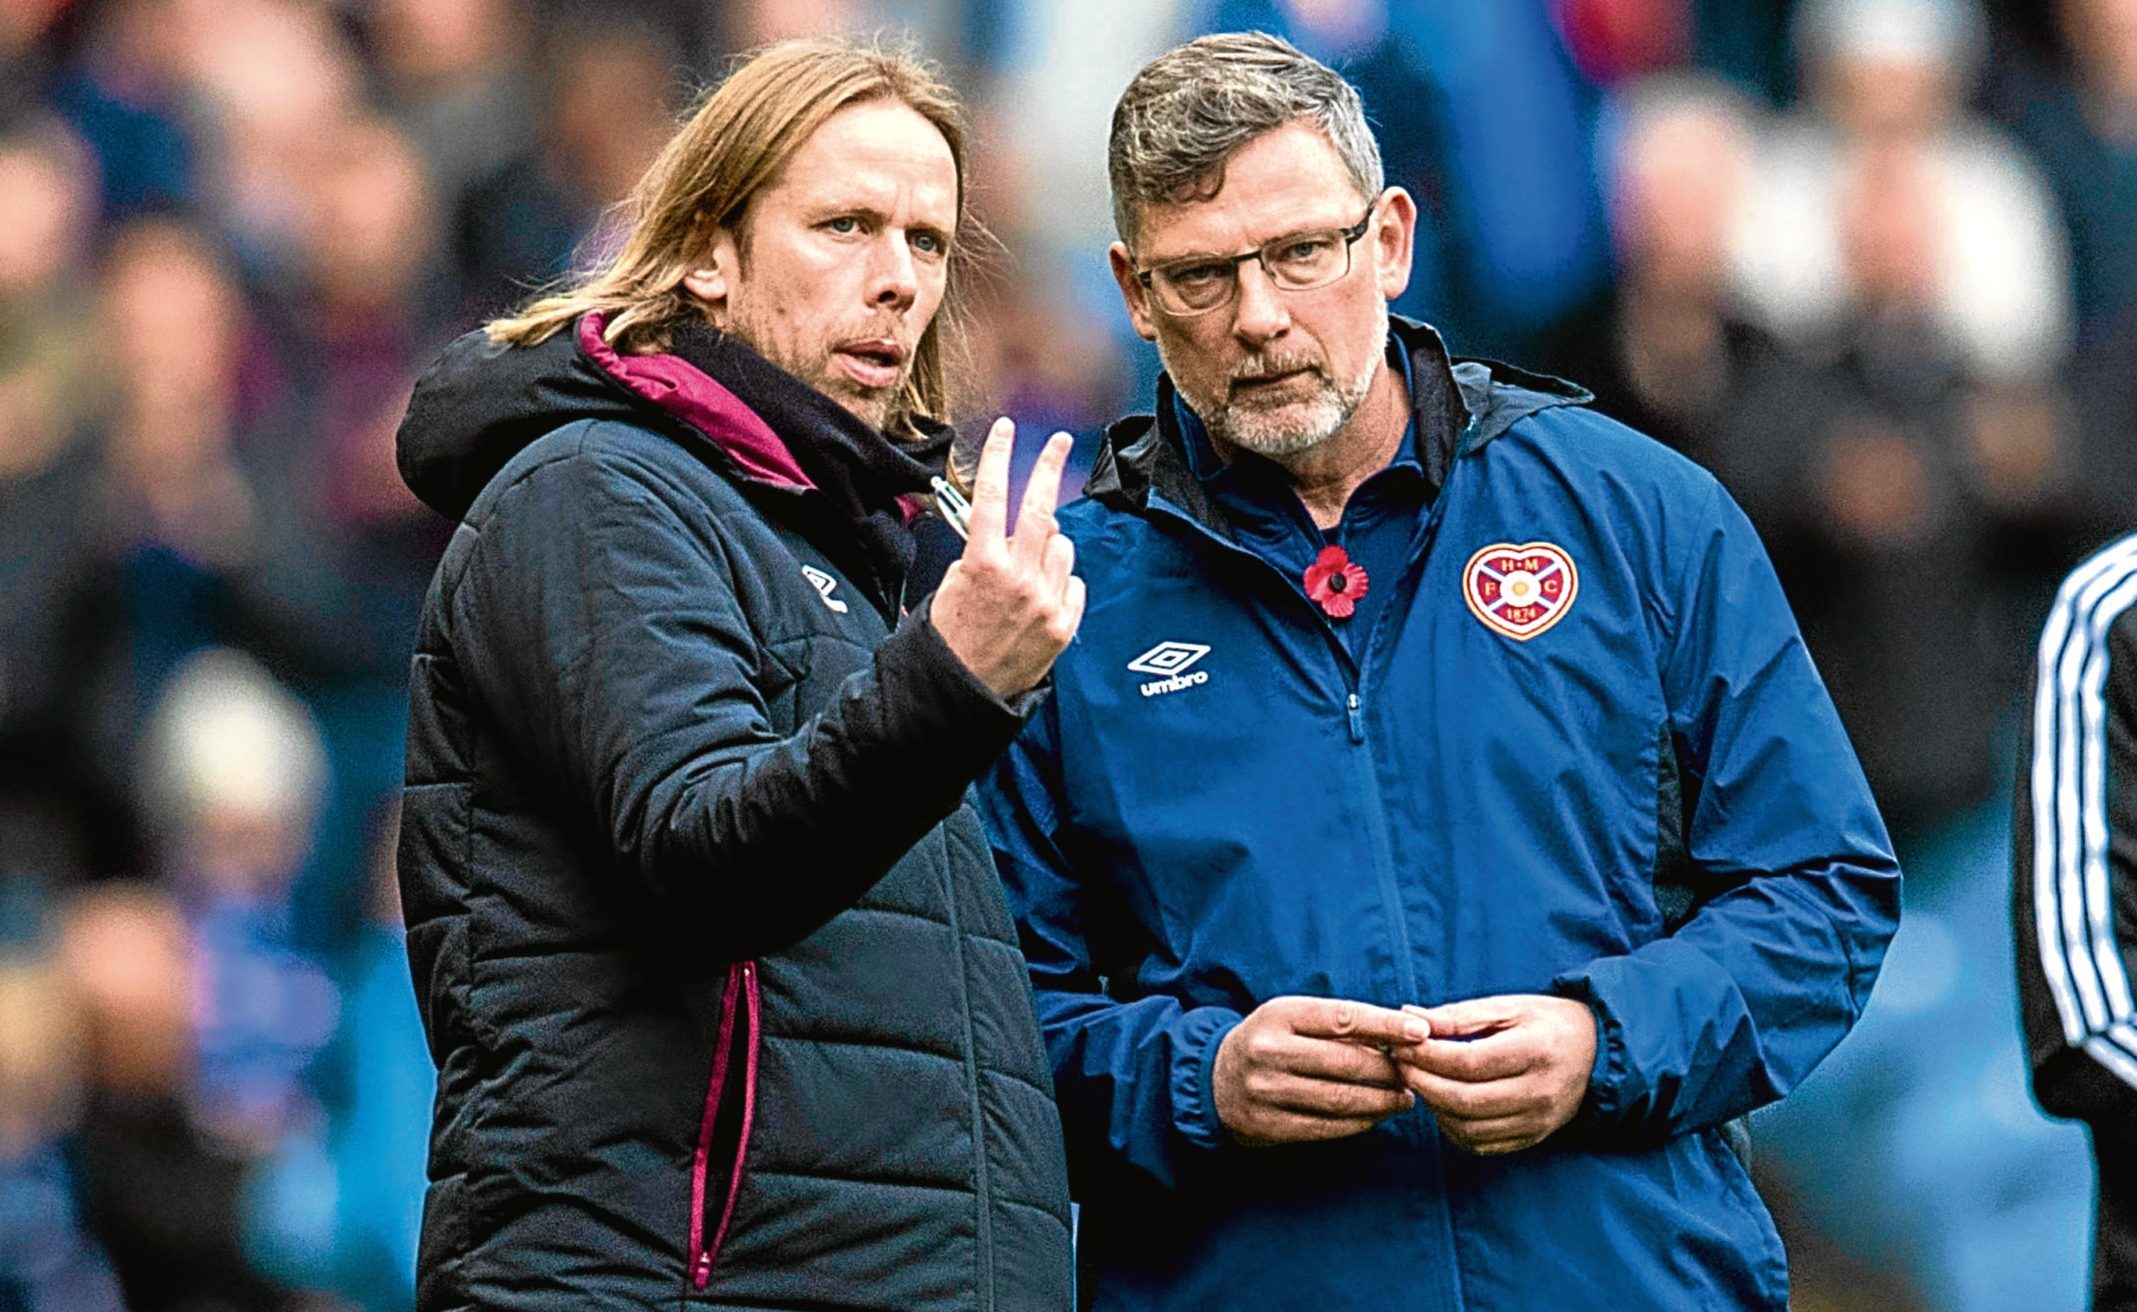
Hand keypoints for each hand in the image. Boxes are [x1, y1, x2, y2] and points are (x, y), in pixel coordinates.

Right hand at [929, 418, 1084, 696]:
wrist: (962, 693)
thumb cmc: (951, 638)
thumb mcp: (952, 585)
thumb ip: (985, 552)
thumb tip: (1014, 532)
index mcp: (982, 564)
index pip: (994, 495)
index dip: (1001, 456)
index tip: (1008, 429)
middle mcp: (1018, 578)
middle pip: (1041, 508)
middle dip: (1049, 467)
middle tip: (1060, 442)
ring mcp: (1045, 601)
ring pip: (1062, 545)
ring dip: (1049, 545)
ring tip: (1027, 569)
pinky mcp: (1063, 624)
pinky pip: (1073, 581)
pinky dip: (1060, 581)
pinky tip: (1039, 598)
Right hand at [1212, 996, 1427, 1146]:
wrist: (1212, 1080)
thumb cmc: (1268, 1041)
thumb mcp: (1291, 1017)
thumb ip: (1337, 1024)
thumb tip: (1398, 1034)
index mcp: (1278, 1015)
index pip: (1342, 1018)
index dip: (1386, 1026)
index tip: (1421, 1032)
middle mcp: (1270, 1052)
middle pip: (1347, 1063)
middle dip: (1390, 1070)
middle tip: (1415, 1072)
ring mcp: (1268, 1091)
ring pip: (1341, 1100)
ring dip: (1382, 1101)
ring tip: (1403, 1098)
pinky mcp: (1269, 1125)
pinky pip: (1327, 1127)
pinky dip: (1359, 1123)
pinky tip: (1376, 1117)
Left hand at [1390, 994, 1596, 1155]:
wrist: (1598, 1053)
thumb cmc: (1548, 1022)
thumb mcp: (1508, 1007)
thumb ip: (1458, 1015)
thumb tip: (1409, 1017)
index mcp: (1535, 1051)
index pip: (1468, 1063)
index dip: (1427, 1057)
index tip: (1399, 1045)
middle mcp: (1539, 1092)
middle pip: (1465, 1100)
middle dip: (1422, 1083)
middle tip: (1399, 1065)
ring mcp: (1538, 1121)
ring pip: (1469, 1128)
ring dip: (1434, 1107)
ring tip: (1420, 1081)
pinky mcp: (1533, 1138)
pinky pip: (1482, 1144)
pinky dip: (1453, 1128)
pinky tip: (1443, 1104)